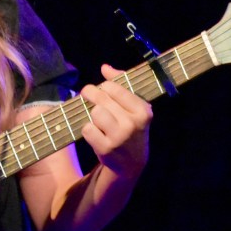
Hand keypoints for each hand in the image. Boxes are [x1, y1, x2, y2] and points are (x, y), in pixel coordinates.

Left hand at [78, 63, 152, 179]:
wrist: (132, 162)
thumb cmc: (131, 128)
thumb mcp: (134, 107)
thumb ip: (121, 83)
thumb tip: (105, 67)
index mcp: (143, 111)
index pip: (115, 88)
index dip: (105, 86)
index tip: (104, 89)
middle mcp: (133, 123)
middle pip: (101, 99)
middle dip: (91, 94)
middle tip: (88, 94)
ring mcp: (119, 137)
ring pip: (95, 112)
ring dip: (93, 115)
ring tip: (99, 119)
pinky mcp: (106, 149)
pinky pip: (87, 129)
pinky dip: (88, 130)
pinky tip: (96, 133)